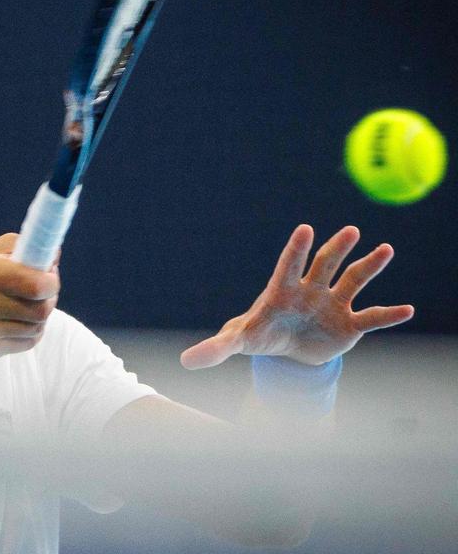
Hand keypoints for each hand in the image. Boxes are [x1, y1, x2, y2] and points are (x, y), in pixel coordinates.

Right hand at [0, 233, 58, 361]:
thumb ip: (18, 247)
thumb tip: (53, 255)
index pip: (36, 285)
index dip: (51, 281)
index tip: (49, 276)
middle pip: (41, 309)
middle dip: (48, 299)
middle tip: (42, 292)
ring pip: (37, 327)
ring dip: (39, 317)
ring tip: (27, 306)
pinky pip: (27, 343)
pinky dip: (30, 332)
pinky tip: (18, 322)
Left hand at [180, 225, 413, 368]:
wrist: (284, 351)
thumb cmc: (258, 335)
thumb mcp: (236, 342)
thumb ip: (214, 349)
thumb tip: (184, 362)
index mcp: (281, 290)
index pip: (289, 266)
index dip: (297, 250)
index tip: (306, 229)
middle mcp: (310, 290)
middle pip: (324, 265)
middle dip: (336, 248)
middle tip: (351, 231)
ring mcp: (331, 304)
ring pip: (352, 281)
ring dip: (369, 267)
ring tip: (386, 250)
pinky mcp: (349, 325)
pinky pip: (371, 317)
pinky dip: (388, 315)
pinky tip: (407, 310)